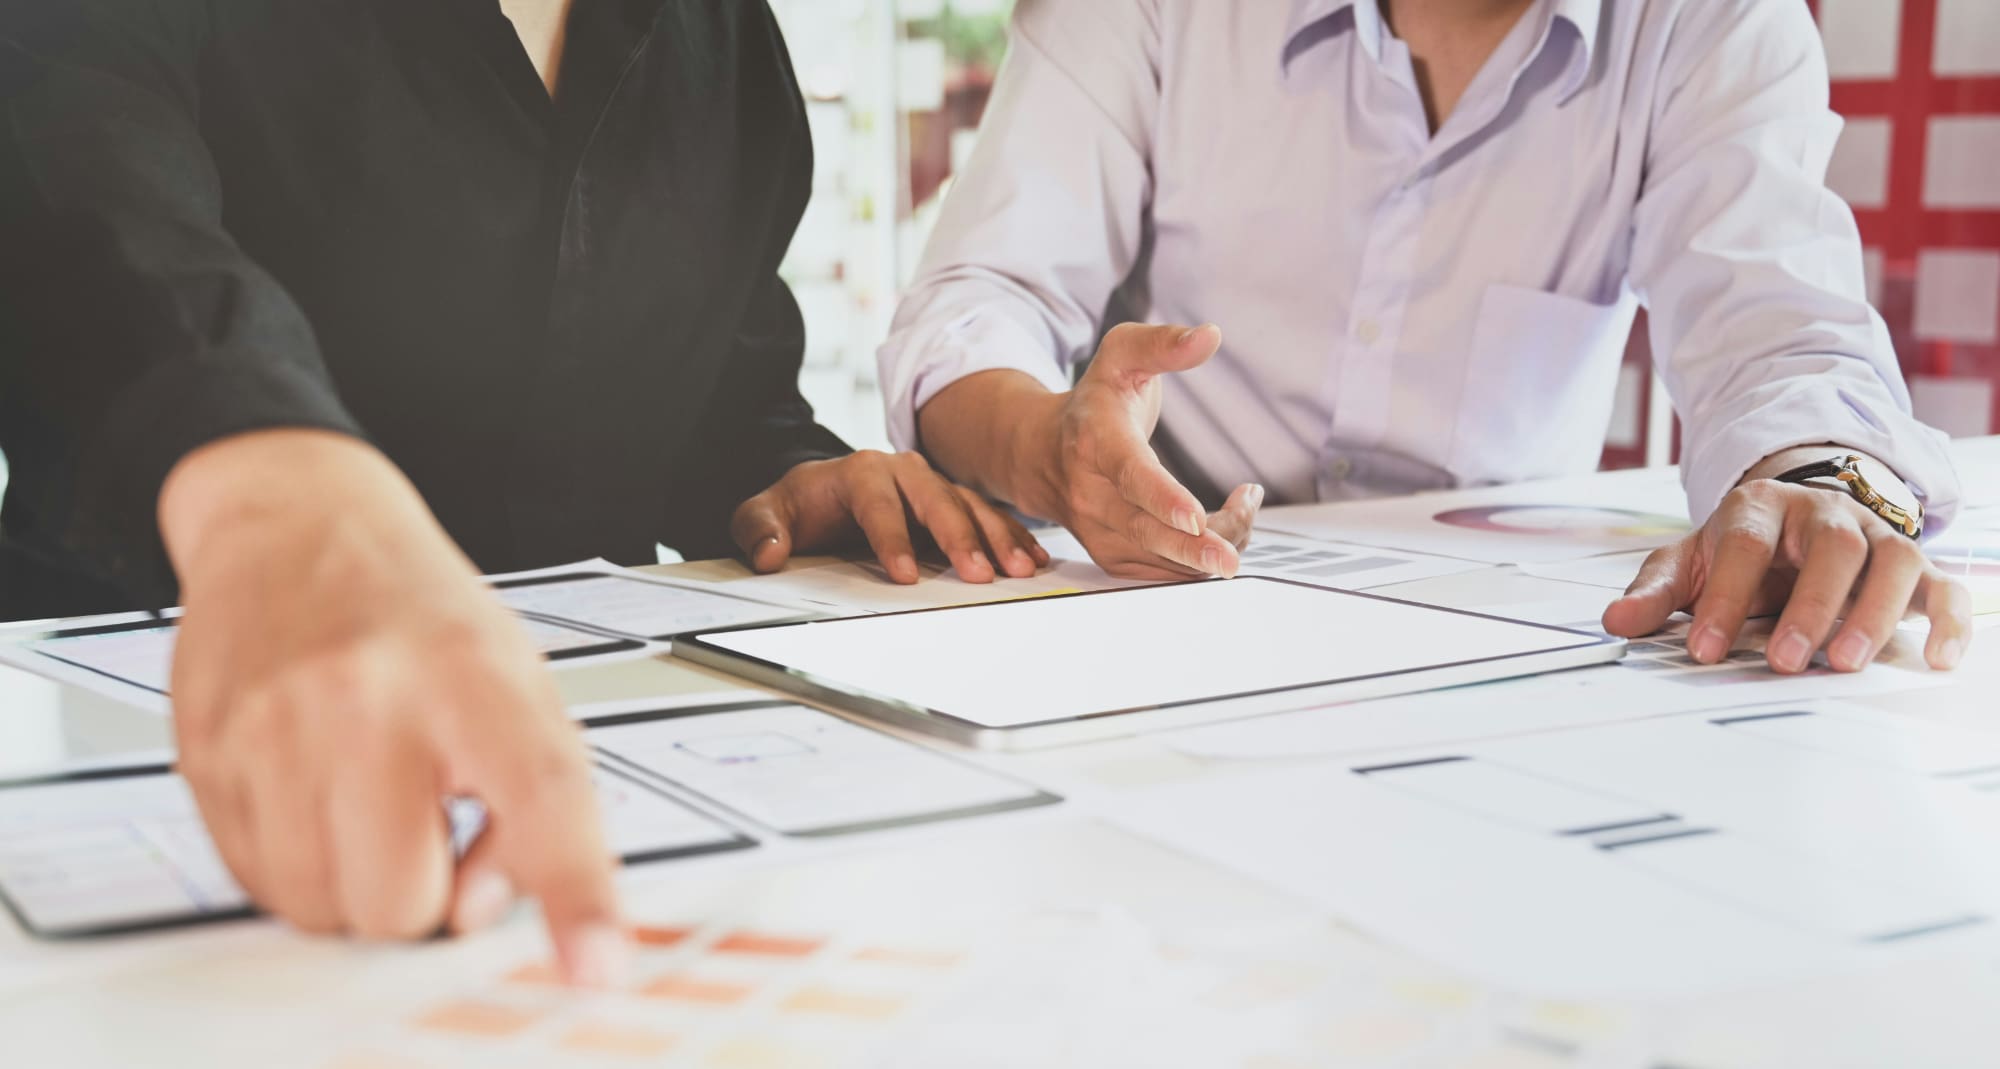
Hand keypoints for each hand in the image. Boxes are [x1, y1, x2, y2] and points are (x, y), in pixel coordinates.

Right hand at [162, 430, 623, 983]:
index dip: (576, 891)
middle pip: (405, 900)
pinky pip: (260, 885)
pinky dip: (299, 869)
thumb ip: (532, 794)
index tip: (598, 960)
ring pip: (326, 910)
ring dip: (358, 888)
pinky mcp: (211, 758)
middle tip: (435, 836)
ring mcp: (277, 731)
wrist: (298, 527)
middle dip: (427, 898)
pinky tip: (320, 801)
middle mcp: (370, 700)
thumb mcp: (514, 677)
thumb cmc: (417, 608)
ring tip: (374, 808)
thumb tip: (490, 907)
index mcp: (473, 676)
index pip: (543, 798)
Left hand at [730, 450, 1049, 583]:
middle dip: (960, 537)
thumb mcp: (765, 513)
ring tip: (1018, 569)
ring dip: (997, 537)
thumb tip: (769, 553)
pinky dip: (1011, 535)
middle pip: (936, 500)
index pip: (879, 504)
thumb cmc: (799, 507)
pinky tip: (1032, 559)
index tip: (904, 576)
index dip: (893, 539)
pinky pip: (988, 515)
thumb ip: (759, 528)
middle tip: (979, 574)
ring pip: (970, 505)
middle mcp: (901, 471)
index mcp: (858, 472)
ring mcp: (932, 485)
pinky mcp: (952, 502)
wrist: (821, 493)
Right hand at [985, 323, 1260, 579]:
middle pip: (1145, 529)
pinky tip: (1225, 533)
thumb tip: (1210, 335)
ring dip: (1207, 548)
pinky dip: (1194, 562)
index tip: (1195, 517)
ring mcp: (1096, 528)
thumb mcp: (1121, 356)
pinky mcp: (1109, 553)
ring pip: (1157, 555)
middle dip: (1192, 548)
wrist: (1040, 452)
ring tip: (1245, 511)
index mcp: (1094, 439)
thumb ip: (1163, 344)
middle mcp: (1088, 491)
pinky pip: (1157, 570)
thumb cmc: (1094, 402)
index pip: (1129, 473)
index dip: (1162, 497)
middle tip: (1231, 558)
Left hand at [1603, 477, 1971, 672]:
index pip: (1745, 546)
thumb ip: (1656, 593)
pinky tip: (1940, 659)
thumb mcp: (1689, 562)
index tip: (1702, 649)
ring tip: (1847, 663)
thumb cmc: (1742, 547)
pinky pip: (1945, 587)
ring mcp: (1875, 537)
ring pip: (1893, 561)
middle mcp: (1825, 514)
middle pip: (1831, 547)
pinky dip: (1951, 621)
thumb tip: (1615, 623)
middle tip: (1783, 660)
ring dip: (1874, 613)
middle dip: (1809, 604)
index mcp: (1761, 508)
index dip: (1724, 598)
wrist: (1797, 513)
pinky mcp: (1915, 565)